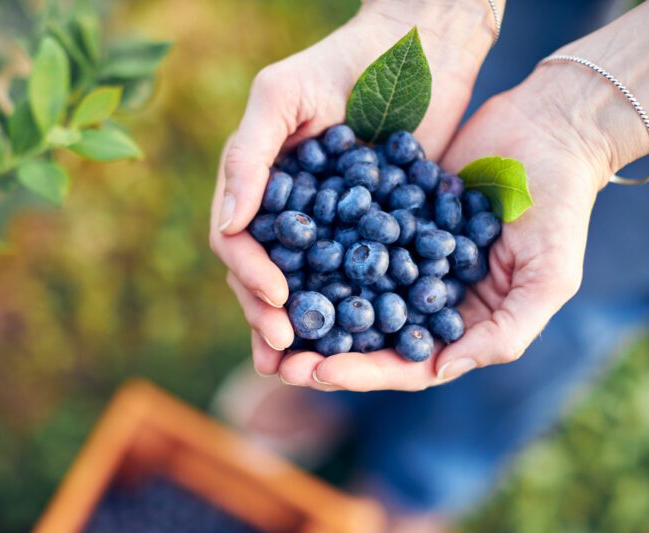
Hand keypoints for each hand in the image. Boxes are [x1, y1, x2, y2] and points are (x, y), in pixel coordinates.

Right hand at [208, 0, 499, 377]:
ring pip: (308, 291)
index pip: (238, 243)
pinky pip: (359, 282)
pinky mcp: (375, 235)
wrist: (421, 48)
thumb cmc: (344, 60)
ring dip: (304, 332)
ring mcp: (330, 229)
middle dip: (269, 317)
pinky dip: (356, 314)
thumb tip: (227, 227)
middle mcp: (288, 214)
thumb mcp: (282, 96)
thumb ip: (248, 157)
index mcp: (257, 187)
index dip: (250, 275)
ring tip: (306, 369)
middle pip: (266, 278)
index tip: (275, 298)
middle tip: (283, 351)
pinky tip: (362, 344)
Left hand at [291, 72, 608, 390]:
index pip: (405, 365)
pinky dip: (314, 257)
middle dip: (321, 352)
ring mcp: (403, 260)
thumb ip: (506, 331)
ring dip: (308, 312)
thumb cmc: (561, 205)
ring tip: (265, 319)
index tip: (317, 371)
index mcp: (461, 325)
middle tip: (275, 360)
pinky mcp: (386, 221)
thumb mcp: (550, 276)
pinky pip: (344, 244)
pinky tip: (277, 260)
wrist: (549, 127)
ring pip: (347, 296)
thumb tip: (442, 369)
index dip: (361, 372)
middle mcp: (425, 300)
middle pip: (366, 339)